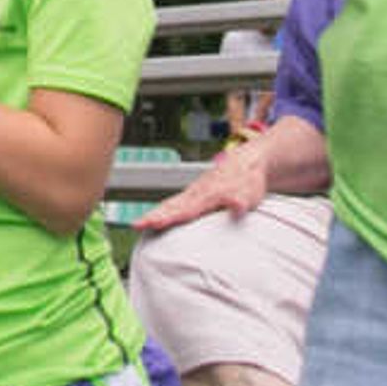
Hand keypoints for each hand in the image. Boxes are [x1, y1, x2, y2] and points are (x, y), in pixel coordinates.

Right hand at [138, 138, 271, 233]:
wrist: (247, 161)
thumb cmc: (248, 179)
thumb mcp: (250, 191)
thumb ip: (242, 200)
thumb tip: (237, 207)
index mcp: (209, 194)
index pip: (186, 209)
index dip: (170, 217)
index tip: (154, 222)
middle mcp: (198, 192)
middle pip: (172, 206)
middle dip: (154, 215)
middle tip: (136, 224)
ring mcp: (194, 192)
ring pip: (171, 203)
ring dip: (154, 213)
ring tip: (138, 224)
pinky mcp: (194, 194)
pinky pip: (174, 202)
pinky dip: (162, 210)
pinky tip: (154, 218)